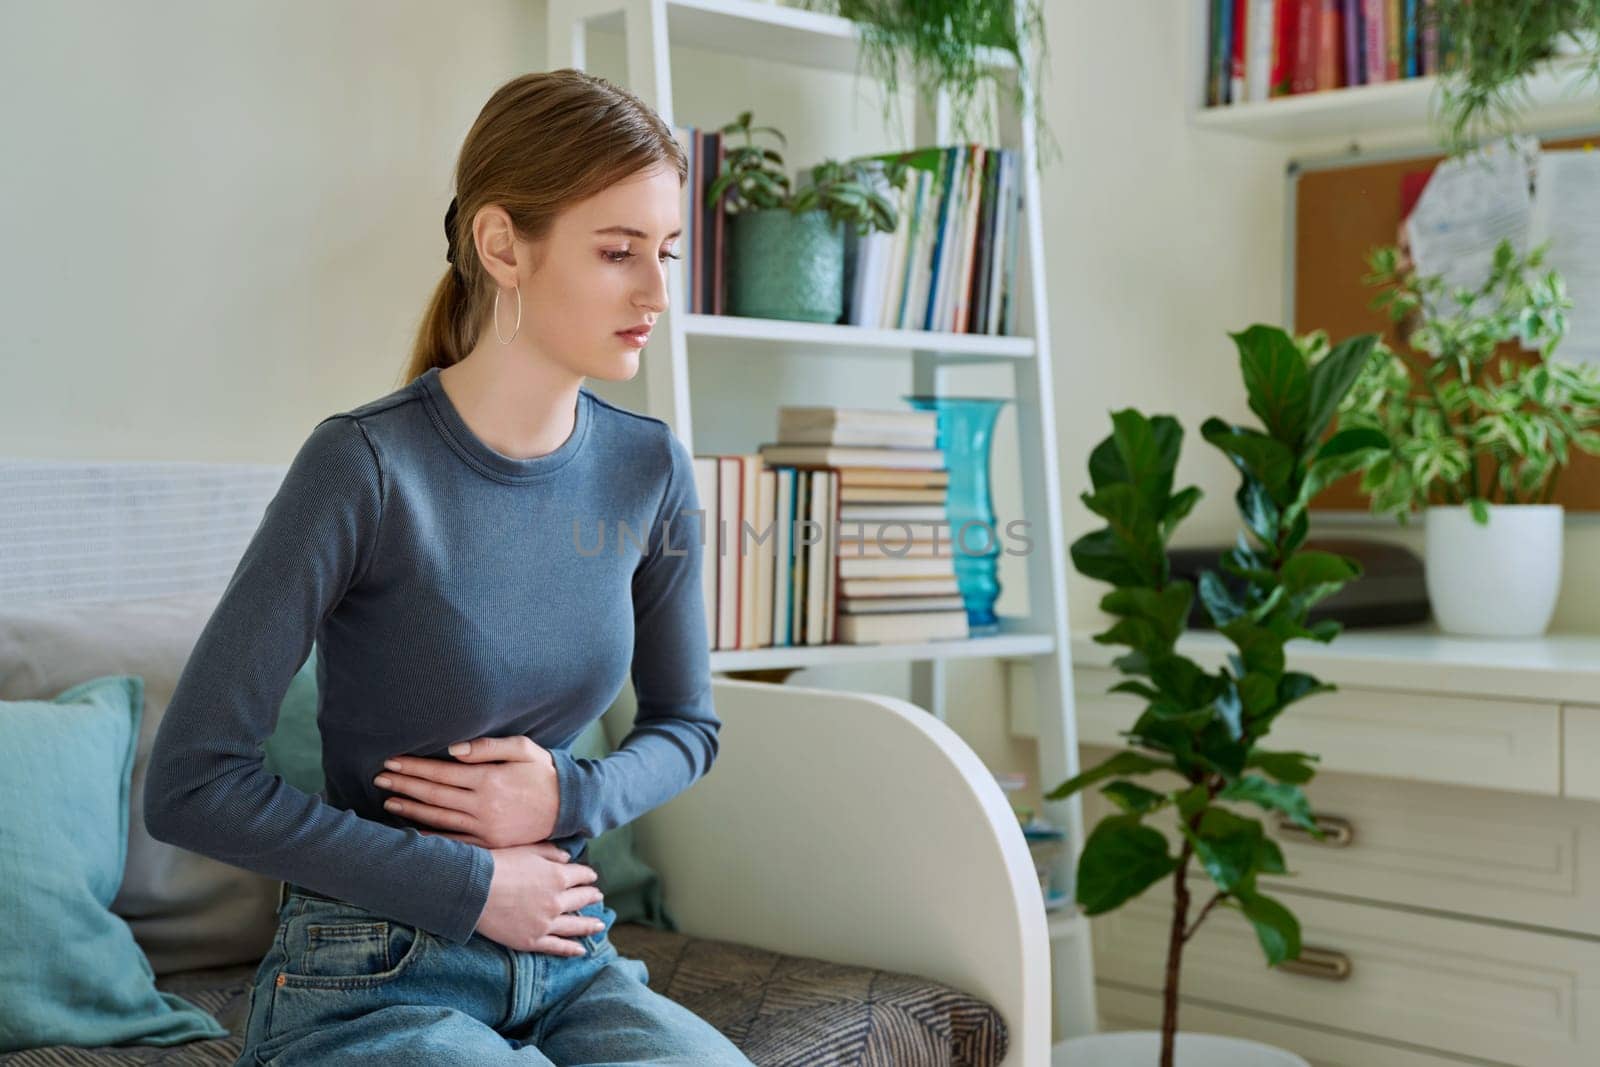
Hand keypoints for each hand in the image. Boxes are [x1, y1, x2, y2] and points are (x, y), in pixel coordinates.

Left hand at [374, 735, 559, 848]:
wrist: (567, 807)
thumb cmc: (543, 772)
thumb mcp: (523, 749)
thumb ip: (488, 747)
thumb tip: (453, 750)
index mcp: (489, 779)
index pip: (441, 772)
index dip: (414, 767)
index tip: (391, 761)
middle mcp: (483, 805)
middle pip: (434, 795)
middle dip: (404, 785)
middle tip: (379, 778)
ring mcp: (485, 828)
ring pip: (439, 818)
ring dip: (411, 809)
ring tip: (389, 801)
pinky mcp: (490, 843)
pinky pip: (454, 841)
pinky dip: (431, 836)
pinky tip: (413, 831)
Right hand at [476, 842, 604, 955]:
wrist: (474, 890)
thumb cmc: (498, 864)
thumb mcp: (528, 850)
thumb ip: (551, 853)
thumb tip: (568, 857)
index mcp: (557, 876)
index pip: (580, 875)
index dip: (587, 875)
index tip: (591, 877)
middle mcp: (556, 901)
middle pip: (581, 899)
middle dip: (591, 896)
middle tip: (598, 897)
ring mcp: (546, 923)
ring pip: (574, 925)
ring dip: (589, 925)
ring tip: (600, 926)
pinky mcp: (532, 940)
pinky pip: (557, 946)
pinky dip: (571, 949)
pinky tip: (581, 950)